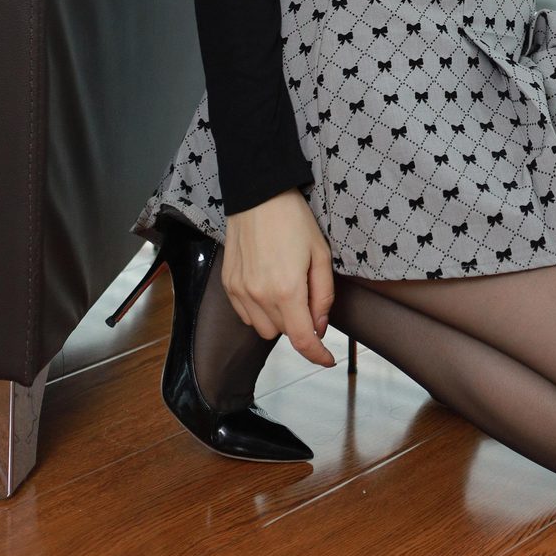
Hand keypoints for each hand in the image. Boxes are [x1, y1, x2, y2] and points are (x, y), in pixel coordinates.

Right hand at [222, 189, 336, 369]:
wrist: (258, 194)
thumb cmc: (293, 219)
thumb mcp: (320, 254)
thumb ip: (323, 295)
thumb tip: (319, 327)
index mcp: (287, 290)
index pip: (303, 339)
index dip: (317, 355)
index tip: (327, 360)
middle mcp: (259, 297)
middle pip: (283, 334)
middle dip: (299, 323)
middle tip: (307, 294)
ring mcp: (240, 292)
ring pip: (262, 328)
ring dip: (278, 319)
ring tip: (286, 288)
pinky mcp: (228, 285)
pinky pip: (245, 315)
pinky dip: (259, 311)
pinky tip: (268, 287)